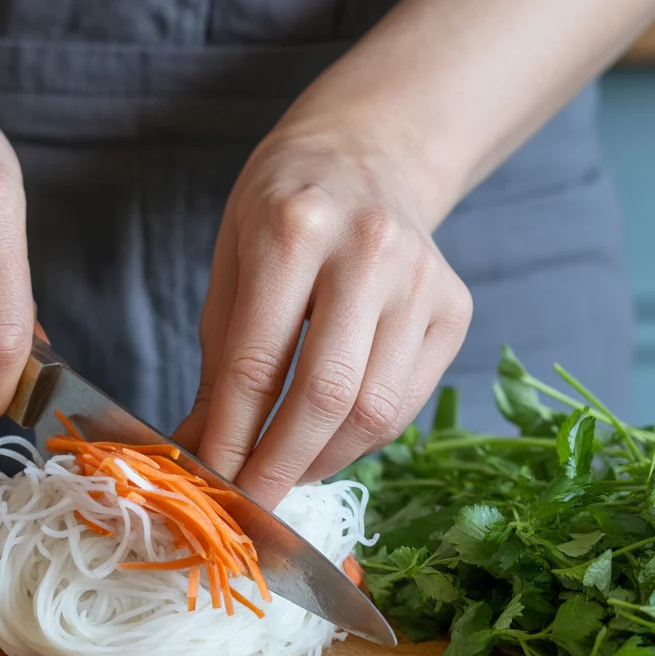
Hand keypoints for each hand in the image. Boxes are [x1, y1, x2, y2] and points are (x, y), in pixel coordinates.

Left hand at [174, 126, 472, 508]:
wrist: (370, 153)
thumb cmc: (284, 207)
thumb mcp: (231, 260)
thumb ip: (219, 356)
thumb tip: (199, 446)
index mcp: (294, 228)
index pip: (257, 362)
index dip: (231, 436)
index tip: (210, 481)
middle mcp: (368, 251)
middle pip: (326, 395)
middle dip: (280, 466)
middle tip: (250, 502)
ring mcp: (422, 281)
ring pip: (375, 411)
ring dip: (322, 460)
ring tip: (285, 470)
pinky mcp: (454, 309)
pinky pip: (406, 402)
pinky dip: (361, 439)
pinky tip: (327, 439)